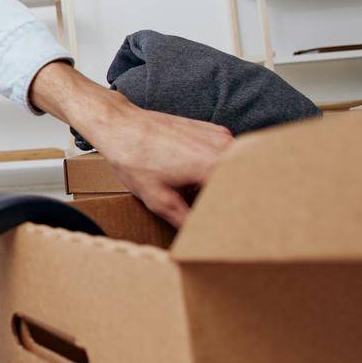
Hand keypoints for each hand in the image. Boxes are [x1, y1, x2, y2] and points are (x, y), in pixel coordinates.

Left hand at [29, 62, 232, 227]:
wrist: (121, 125)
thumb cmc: (134, 158)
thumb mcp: (158, 199)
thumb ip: (185, 220)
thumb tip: (199, 237)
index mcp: (213, 164)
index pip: (238, 197)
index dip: (232, 214)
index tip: (224, 226)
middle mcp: (224, 146)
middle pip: (241, 181)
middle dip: (229, 199)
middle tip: (211, 213)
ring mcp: (220, 135)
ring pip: (234, 168)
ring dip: (222, 183)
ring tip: (199, 195)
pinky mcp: (213, 130)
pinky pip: (224, 155)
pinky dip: (215, 168)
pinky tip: (193, 178)